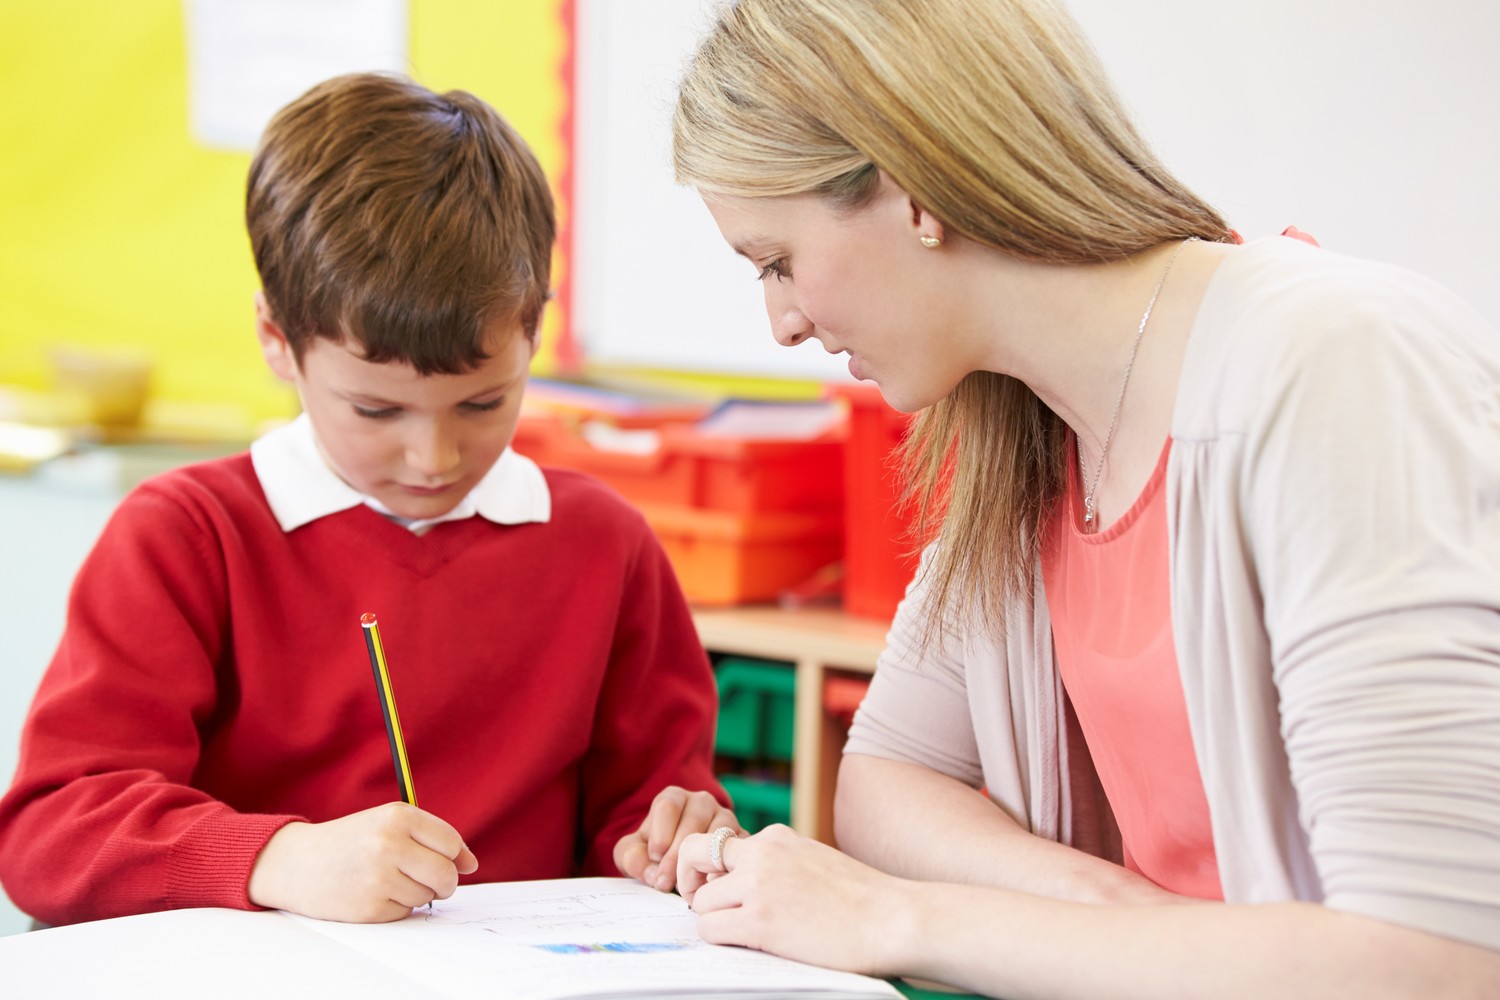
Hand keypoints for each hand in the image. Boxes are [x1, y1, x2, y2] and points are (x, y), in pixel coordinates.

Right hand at [247, 802, 478, 921]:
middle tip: (427, 879)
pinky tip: (373, 893)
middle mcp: (389, 844)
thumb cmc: (351, 842)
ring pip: (427, 896)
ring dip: (416, 894)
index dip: (454, 857)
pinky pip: (405, 912)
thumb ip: (433, 839)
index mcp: (398, 816)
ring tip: (388, 880)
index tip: (444, 860)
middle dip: (444, 883)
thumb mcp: (389, 825)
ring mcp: (379, 877)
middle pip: (446, 874)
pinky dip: (396, 907)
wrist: (297, 863)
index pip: (451, 843)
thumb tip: (471, 865)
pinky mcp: (370, 906)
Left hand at [613, 785, 741, 892]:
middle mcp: (702, 802)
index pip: (668, 805)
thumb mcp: (633, 853)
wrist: (680, 862)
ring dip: (701, 863)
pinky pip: (737, 850)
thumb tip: (655, 874)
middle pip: (693, 821)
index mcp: (674, 797)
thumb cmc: (654, 853)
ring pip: (717, 835)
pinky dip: (723, 869)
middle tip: (666, 882)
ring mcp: (726, 818)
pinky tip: (708, 886)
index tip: (654, 857)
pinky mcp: (742, 838)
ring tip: (686, 887)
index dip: (660, 833)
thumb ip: (632, 858)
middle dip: (677, 856)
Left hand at [677, 823, 912, 977]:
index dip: (710, 867)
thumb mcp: (814, 860)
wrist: (893, 918)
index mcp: (777, 836)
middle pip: (693, 855)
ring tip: (740, 932)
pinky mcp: (760, 921)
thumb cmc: (862, 899)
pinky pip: (710, 930)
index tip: (716, 886)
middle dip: (688, 880)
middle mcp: (762, 853)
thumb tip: (742, 881)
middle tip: (701, 903)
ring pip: (700, 901)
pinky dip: (718, 939)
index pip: (719, 843)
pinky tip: (744, 944)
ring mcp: (759, 886)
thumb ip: (779, 863)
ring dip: (713, 920)